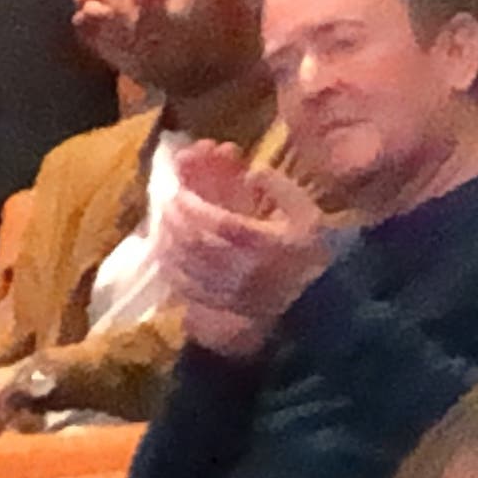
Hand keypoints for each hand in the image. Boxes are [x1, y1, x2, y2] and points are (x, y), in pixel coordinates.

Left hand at [155, 148, 331, 357]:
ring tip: (161, 223)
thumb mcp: (307, 214)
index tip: (179, 192)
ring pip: (187, 265)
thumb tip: (252, 172)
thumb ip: (281, 188)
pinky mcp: (222, 304)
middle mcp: (244, 268)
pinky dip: (171, 268)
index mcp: (266, 244)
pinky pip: (187, 288)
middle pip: (197, 243)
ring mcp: (231, 290)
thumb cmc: (308, 252)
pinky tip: (164, 253)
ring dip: (168, 241)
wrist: (316, 300)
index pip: (220, 224)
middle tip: (165, 203)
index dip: (194, 207)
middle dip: (175, 219)